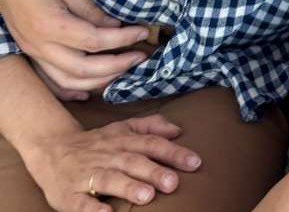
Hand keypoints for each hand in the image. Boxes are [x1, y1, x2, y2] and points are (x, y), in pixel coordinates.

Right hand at [0, 0, 149, 96]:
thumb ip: (90, 8)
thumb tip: (114, 26)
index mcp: (50, 25)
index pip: (94, 41)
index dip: (122, 40)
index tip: (142, 33)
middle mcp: (40, 45)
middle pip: (82, 70)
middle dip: (116, 67)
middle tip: (139, 58)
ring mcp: (33, 52)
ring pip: (68, 81)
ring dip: (99, 81)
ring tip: (124, 70)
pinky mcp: (32, 52)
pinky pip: (53, 80)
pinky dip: (74, 89)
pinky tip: (93, 88)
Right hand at [22, 114, 201, 211]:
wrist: (52, 149)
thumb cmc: (97, 142)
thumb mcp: (123, 128)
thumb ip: (151, 126)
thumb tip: (178, 130)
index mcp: (122, 140)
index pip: (151, 144)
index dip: (173, 152)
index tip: (195, 162)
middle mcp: (108, 155)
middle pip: (133, 161)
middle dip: (154, 171)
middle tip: (174, 183)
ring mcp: (88, 174)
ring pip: (109, 179)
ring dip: (128, 187)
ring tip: (148, 196)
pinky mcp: (69, 194)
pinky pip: (81, 203)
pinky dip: (93, 209)